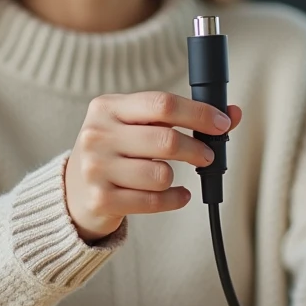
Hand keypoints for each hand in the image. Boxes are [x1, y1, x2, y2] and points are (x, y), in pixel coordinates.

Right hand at [65, 91, 242, 241]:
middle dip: (197, 149)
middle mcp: (97, 134)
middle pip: (166, 140)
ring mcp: (96, 168)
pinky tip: (176, 194)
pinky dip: (174, 199)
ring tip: (169, 175)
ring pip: (162, 174)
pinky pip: (154, 201)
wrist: (74, 192)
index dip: (198, 113)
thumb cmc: (115, 151)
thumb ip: (180, 116)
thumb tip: (232, 113)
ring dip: (175, 177)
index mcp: (107, 106)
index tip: (221, 123)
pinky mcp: (101, 199)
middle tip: (207, 155)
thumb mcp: (136, 125)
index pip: (162, 104)